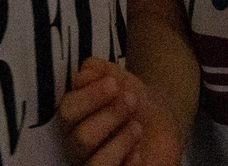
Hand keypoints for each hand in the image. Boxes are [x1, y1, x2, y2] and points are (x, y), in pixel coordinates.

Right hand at [58, 62, 178, 165]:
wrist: (159, 120)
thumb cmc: (131, 100)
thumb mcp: (115, 77)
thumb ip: (95, 70)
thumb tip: (82, 76)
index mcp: (72, 121)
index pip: (68, 113)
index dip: (90, 97)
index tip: (113, 83)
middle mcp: (77, 147)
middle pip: (82, 138)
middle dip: (110, 116)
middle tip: (131, 100)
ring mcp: (94, 164)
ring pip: (96, 164)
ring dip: (120, 142)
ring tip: (137, 127)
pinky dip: (128, 164)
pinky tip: (139, 152)